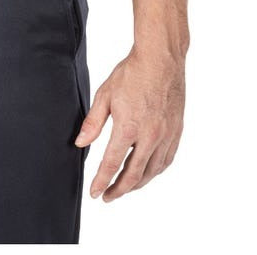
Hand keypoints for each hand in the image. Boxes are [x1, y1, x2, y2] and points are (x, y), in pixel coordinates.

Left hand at [74, 45, 184, 200]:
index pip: (111, 164)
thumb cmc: (131, 73)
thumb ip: (93, 123)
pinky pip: (166, 161)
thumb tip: (80, 143)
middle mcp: (150, 137)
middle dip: (118, 189)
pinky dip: (154, 172)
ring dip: (137, 184)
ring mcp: (166, 136)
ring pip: (152, 172)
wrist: (161, 60)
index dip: (101, 181)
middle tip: (107, 197)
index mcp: (128, 128)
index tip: (95, 193)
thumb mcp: (104, 95)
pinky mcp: (176, 132)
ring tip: (124, 188)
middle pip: (134, 175)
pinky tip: (147, 173)